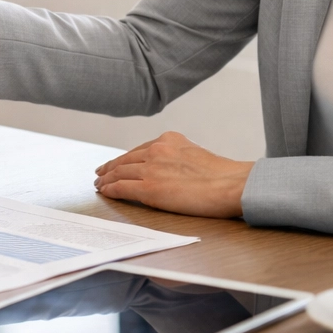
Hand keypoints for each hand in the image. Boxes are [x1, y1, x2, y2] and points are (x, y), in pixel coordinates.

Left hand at [92, 131, 252, 217]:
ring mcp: (151, 167)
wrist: (232, 185)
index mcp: (170, 140)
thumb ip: (178, 158)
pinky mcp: (149, 187)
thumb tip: (170, 170)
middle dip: (111, 167)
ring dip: (107, 178)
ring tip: (100, 184)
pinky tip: (105, 192)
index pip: (140, 149)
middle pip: (126, 159)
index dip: (125, 158)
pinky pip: (122, 187)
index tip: (117, 163)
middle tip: (101, 173)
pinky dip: (110, 190)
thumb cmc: (224, 176)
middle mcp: (157, 149)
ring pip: (120, 172)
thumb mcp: (196, 155)